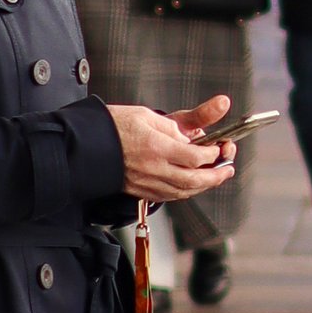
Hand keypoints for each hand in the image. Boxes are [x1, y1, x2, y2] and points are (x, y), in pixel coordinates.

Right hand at [107, 97, 238, 202]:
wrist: (84, 147)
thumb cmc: (111, 127)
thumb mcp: (145, 116)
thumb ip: (172, 127)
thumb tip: (191, 136)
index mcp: (156, 147)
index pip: (195, 156)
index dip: (212, 154)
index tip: (218, 148)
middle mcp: (153, 168)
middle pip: (193, 179)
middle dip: (215, 176)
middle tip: (227, 169)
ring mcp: (146, 183)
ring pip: (183, 191)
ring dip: (203, 186)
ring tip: (215, 178)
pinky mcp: (139, 190)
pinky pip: (169, 196)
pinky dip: (185, 192)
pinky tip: (192, 186)